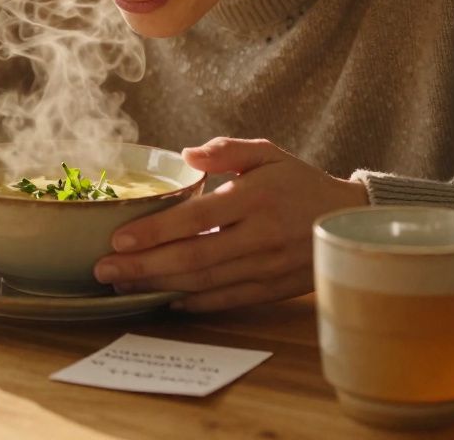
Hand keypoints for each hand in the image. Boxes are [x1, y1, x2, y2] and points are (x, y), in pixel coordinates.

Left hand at [93, 137, 367, 311]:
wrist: (349, 221)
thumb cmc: (299, 183)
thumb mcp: (268, 153)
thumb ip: (227, 149)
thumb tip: (186, 154)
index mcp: (256, 197)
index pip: (197, 218)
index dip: (155, 231)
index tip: (118, 238)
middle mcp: (261, 236)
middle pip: (194, 257)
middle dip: (144, 266)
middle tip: (104, 269)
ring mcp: (266, 267)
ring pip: (205, 283)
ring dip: (159, 286)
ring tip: (123, 283)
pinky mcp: (271, 289)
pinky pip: (226, 300)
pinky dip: (193, 303)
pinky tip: (164, 299)